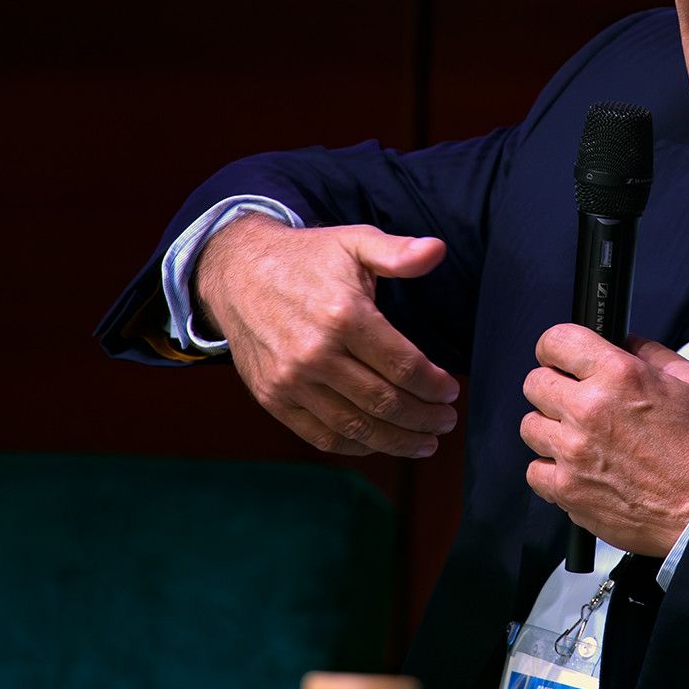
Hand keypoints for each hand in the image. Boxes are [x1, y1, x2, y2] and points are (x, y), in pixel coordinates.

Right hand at [194, 214, 459, 456]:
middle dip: (424, 418)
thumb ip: (397, 252)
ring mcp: (291, 380)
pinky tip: (380, 442)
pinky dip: (356, 446)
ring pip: (356, 426)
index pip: (403, 366)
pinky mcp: (273, 397)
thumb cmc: (306, 258)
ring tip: (425, 442)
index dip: (433, 386)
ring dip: (397, 441)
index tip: (451, 392)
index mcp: (343, 315)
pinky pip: (321, 435)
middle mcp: (315, 354)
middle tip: (446, 422)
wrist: (236, 272)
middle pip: (384, 402)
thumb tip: (437, 250)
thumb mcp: (354, 242)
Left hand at [520, 326, 688, 556]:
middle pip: (535, 382)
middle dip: (553, 385)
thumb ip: (653, 354)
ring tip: (576, 435)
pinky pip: (534, 471)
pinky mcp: (567, 489)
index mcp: (618, 375)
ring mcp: (573, 451)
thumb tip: (628, 343)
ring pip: (530, 425)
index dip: (556, 346)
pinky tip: (574, 467)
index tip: (560, 355)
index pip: (557, 341)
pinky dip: (550, 469)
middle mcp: (589, 409)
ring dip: (550, 427)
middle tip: (573, 397)